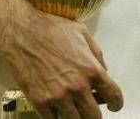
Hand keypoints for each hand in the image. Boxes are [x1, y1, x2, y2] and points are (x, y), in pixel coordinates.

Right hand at [0, 5, 122, 117]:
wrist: (23, 33)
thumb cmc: (53, 29)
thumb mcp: (83, 34)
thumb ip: (97, 54)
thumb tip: (104, 71)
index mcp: (91, 69)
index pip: (113, 95)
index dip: (116, 104)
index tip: (114, 105)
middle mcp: (78, 86)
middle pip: (95, 116)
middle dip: (96, 114)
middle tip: (92, 109)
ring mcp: (58, 97)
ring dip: (78, 117)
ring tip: (76, 111)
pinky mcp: (40, 102)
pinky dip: (58, 117)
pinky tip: (59, 111)